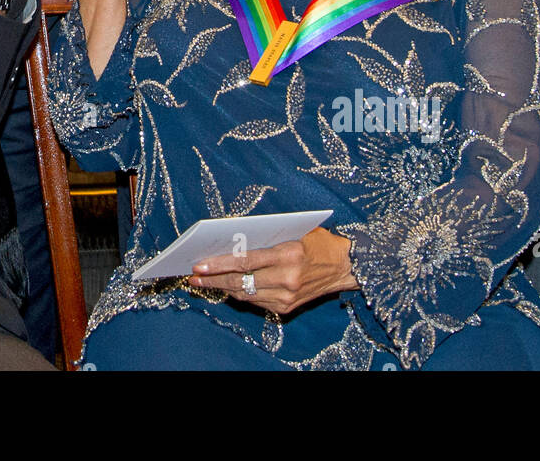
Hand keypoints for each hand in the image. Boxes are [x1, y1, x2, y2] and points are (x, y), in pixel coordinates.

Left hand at [188, 228, 358, 314]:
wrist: (346, 267)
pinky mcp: (287, 308)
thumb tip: (231, 242)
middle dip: (213, 280)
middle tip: (193, 277)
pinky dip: (240, 294)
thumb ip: (266, 238)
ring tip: (204, 282)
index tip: (199, 266)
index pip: (246, 261)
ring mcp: (287, 296)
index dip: (219, 264)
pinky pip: (256, 301)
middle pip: (241, 281)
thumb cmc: (318, 242)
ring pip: (245, 294)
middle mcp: (287, 278)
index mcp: (288, 254)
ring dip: (222, 288)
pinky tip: (226, 287)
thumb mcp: (294, 232)